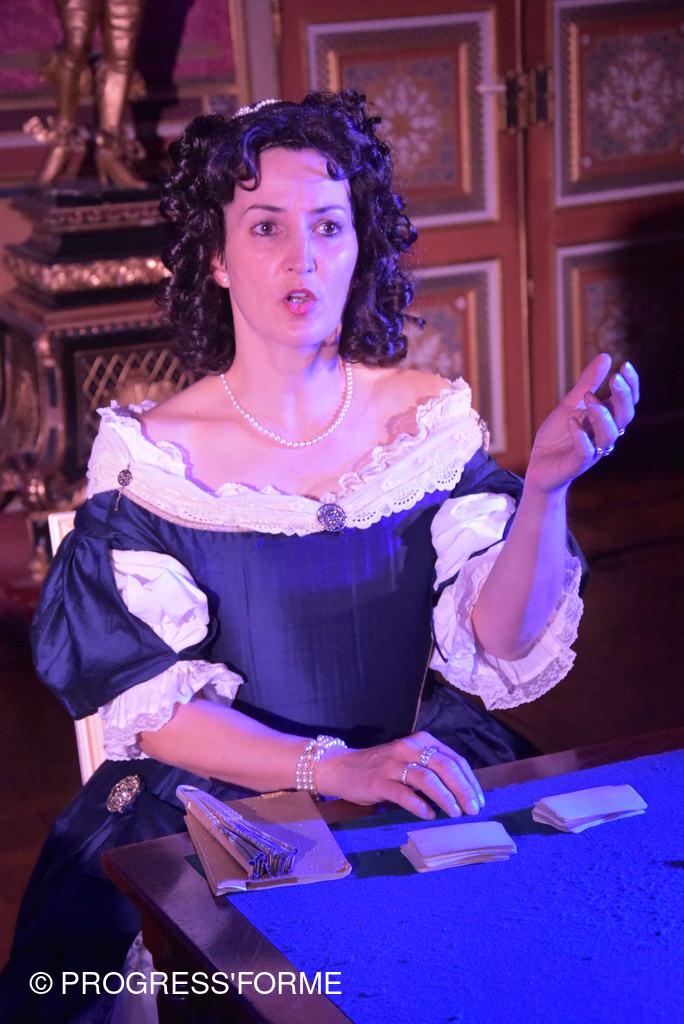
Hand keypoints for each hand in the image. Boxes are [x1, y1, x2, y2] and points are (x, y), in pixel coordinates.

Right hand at [314, 730, 484, 819]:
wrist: (343, 767)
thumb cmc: (382, 767)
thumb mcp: (410, 760)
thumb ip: (433, 770)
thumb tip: (463, 793)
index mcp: (422, 742)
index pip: (454, 759)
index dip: (470, 781)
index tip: (479, 800)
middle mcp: (409, 748)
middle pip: (444, 767)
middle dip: (463, 790)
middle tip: (473, 809)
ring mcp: (393, 764)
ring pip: (427, 778)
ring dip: (445, 797)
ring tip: (455, 813)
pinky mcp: (378, 781)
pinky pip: (403, 793)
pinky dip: (419, 805)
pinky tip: (428, 815)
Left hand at [525, 353, 638, 494]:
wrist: (539, 467)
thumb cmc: (557, 437)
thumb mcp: (570, 405)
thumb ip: (587, 383)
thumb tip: (606, 356)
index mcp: (605, 421)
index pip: (628, 403)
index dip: (631, 386)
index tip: (625, 365)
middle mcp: (604, 435)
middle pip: (625, 417)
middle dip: (623, 397)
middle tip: (615, 379)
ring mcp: (592, 451)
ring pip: (610, 434)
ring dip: (601, 414)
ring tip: (588, 397)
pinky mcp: (576, 465)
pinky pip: (586, 452)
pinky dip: (581, 436)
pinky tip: (573, 422)